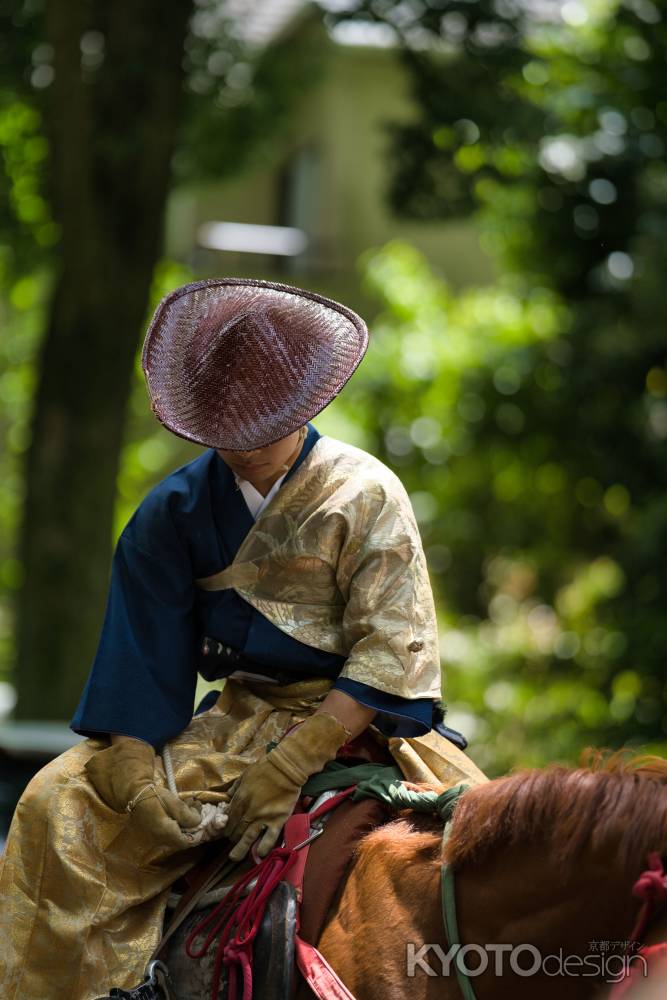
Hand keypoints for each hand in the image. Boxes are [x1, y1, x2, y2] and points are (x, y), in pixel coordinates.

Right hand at [85, 738, 200, 847]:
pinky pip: (168, 831)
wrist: (135, 794)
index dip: (195, 831)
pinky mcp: (152, 832)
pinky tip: (178, 808)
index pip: (186, 842)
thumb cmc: (155, 797)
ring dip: (184, 820)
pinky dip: (176, 821)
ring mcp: (154, 837)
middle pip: (182, 837)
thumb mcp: (175, 803)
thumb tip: (198, 823)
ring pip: (175, 833)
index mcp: (166, 833)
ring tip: (189, 803)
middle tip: (195, 805)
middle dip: (191, 822)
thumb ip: (188, 816)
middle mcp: (160, 840)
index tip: (199, 816)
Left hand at [225, 756, 300, 860]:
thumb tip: (227, 797)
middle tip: (231, 840)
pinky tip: (258, 854)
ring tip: (234, 857)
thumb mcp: (245, 774)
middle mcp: (249, 811)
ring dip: (239, 849)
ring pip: (247, 838)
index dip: (225, 824)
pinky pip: (269, 838)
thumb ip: (235, 787)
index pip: (229, 817)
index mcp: (240, 798)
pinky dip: (263, 847)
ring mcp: (263, 818)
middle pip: (236, 829)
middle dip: (231, 836)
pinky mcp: (277, 821)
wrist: (286, 769)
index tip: (225, 829)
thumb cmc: (264, 769)